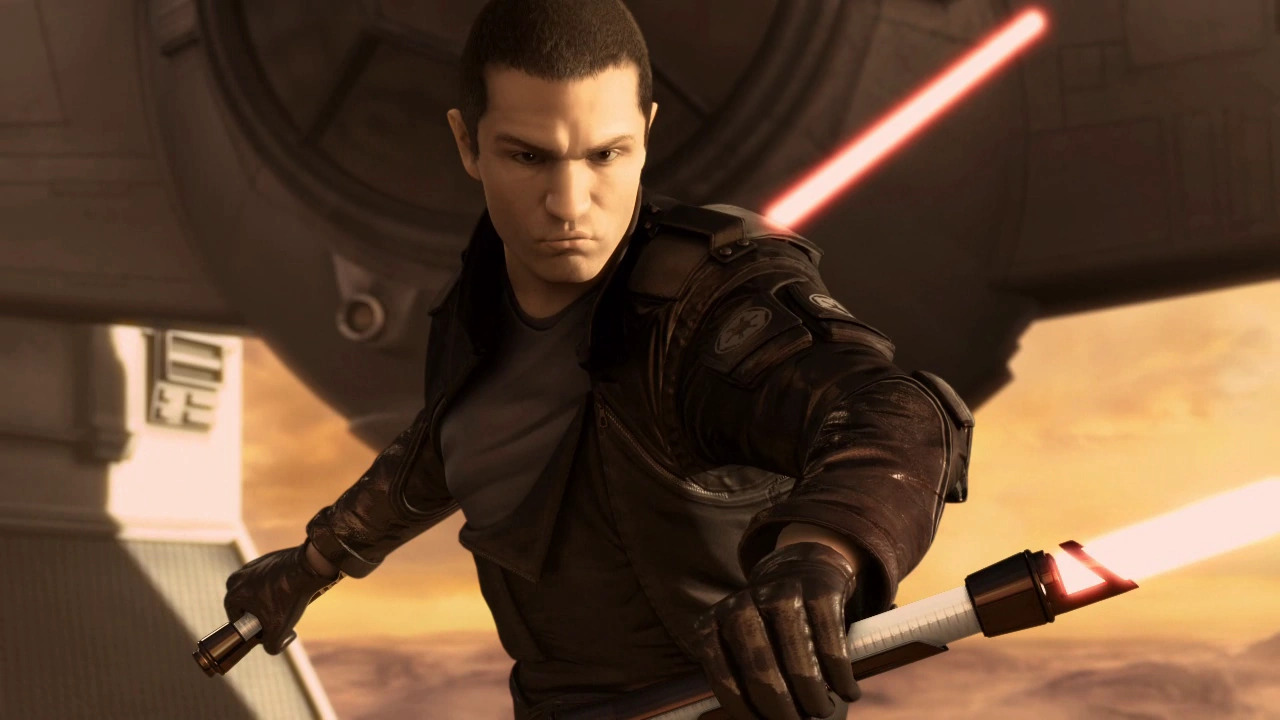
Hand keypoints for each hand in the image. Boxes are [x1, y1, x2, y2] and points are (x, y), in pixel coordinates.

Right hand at [223, 541, 341, 653]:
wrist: (309, 567)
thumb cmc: (290, 597)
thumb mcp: (278, 631)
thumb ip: (270, 647)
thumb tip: (271, 643)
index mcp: (232, 595)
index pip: (239, 622)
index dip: (255, 629)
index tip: (271, 627)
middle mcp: (236, 579)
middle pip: (249, 607)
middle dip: (263, 614)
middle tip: (281, 615)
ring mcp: (250, 567)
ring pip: (259, 594)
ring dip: (271, 601)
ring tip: (287, 603)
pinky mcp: (264, 560)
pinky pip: (268, 581)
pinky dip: (278, 587)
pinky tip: (290, 591)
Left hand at [689, 541, 860, 718]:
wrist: (804, 566)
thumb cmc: (768, 621)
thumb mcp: (741, 641)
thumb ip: (744, 676)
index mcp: (713, 623)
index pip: (726, 680)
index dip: (749, 713)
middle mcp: (742, 605)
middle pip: (763, 674)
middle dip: (784, 712)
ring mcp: (781, 594)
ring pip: (800, 664)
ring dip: (815, 700)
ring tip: (823, 711)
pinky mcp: (820, 592)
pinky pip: (833, 647)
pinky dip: (842, 677)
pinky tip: (848, 691)